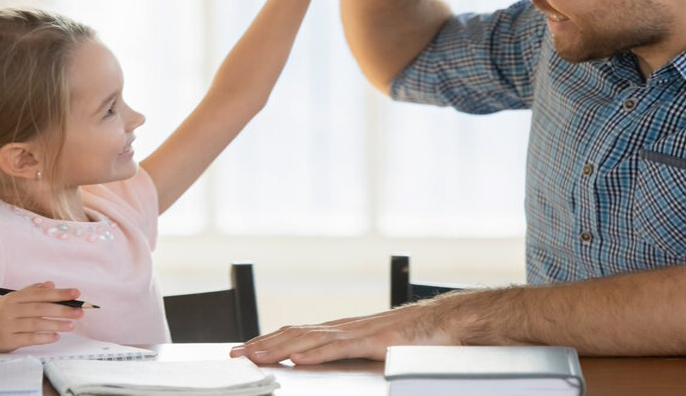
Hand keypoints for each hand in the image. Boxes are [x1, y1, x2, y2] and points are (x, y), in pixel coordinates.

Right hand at [0, 281, 83, 351]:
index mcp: (14, 298)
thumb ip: (31, 291)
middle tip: (79, 311)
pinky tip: (55, 336)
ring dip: (56, 324)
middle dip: (62, 309)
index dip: (59, 293)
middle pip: (41, 308)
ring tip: (71, 325)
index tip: (76, 293)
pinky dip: (43, 337)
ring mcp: (8, 326)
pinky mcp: (7, 340)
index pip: (40, 294)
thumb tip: (51, 284)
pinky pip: (29, 338)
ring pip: (36, 324)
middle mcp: (11, 310)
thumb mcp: (11, 299)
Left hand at [229, 303, 455, 364]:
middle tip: (235, 353)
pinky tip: (298, 356)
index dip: (270, 340)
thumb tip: (329, 362)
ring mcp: (359, 331)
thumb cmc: (419, 337)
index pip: (298, 333)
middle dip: (263, 343)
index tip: (245, 348)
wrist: (450, 323)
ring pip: (311, 338)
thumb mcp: (378, 348)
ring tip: (255, 355)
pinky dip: (316, 351)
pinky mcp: (375, 340)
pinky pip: (340, 347)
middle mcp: (346, 327)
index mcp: (344, 330)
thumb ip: (353, 354)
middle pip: (296, 333)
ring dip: (279, 346)